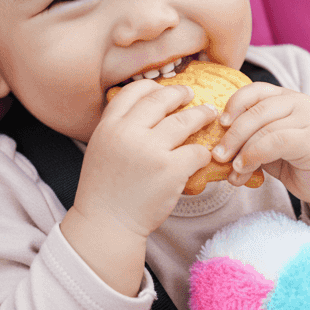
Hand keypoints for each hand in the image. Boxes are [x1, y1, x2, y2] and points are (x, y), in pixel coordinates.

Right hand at [73, 81, 217, 239]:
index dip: (154, 86)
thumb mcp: (101, 148)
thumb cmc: (104, 190)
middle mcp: (128, 133)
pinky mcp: (171, 170)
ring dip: (201, 115)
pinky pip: (197, 151)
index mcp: (109, 126)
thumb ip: (119, 128)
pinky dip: (205, 152)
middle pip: (162, 99)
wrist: (107, 223)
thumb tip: (146, 110)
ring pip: (185, 120)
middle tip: (191, 96)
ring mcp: (151, 150)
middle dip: (181, 94)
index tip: (165, 90)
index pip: (134, 91)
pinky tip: (205, 155)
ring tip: (208, 114)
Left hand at [211, 84, 309, 236]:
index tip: (220, 123)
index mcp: (286, 97)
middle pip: (257, 111)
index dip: (234, 104)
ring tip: (232, 169)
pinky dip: (256, 155)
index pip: (256, 91)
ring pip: (266, 129)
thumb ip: (248, 138)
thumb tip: (216, 148)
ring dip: (243, 150)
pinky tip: (245, 169)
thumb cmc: (295, 161)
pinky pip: (277, 142)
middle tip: (218, 155)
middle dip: (232, 134)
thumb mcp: (266, 145)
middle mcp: (301, 102)